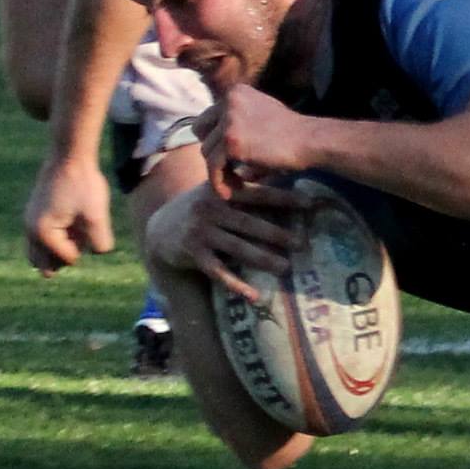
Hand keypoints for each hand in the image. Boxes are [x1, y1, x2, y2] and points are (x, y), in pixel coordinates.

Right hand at [24, 154, 116, 275]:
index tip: (88, 223)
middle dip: (68, 253)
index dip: (85, 246)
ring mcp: (28, 223)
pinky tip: (71, 220)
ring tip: (75, 225)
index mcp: (42, 233)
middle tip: (80, 228)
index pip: (68, 259)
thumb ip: (99, 242)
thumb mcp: (96, 215)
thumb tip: (97, 254)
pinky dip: (57, 238)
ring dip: (61, 247)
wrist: (69, 156)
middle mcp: (29, 231)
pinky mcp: (33, 215)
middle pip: (48, 264)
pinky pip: (41, 240)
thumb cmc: (83, 184)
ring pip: (41, 254)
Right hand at [148, 180, 307, 300]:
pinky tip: (254, 296)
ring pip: (237, 248)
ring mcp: (201, 232)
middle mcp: (211, 209)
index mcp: (222, 190)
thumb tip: (284, 172)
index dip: (284, 198)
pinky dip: (236, 285)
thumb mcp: (218, 191)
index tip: (310, 204)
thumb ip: (245, 186)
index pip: (258, 194)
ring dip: (263, 259)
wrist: (160, 228)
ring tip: (285, 268)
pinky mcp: (193, 253)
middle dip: (278, 234)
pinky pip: (218, 272)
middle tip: (303, 244)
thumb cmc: (201, 208)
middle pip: (250, 224)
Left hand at [196, 85, 317, 197]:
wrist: (311, 140)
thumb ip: (240, 122)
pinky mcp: (231, 142)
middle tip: (228, 168)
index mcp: (236, 92)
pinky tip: (228, 192)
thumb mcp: (262, 115)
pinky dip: (218, 182)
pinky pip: (214, 167)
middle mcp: (229, 102)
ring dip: (219, 170)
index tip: (226, 156)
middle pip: (201, 132)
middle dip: (213, 151)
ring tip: (235, 182)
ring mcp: (229, 121)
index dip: (215, 138)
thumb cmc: (292, 132)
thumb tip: (218, 150)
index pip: (209, 117)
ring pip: (207, 152)